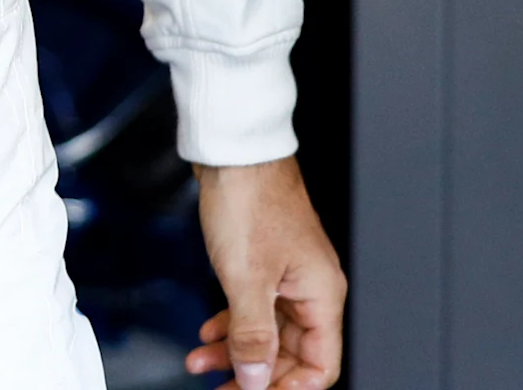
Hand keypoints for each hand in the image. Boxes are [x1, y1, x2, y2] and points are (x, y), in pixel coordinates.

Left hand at [188, 157, 343, 387]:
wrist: (233, 155)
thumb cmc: (250, 200)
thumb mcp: (246, 278)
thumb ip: (253, 333)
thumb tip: (256, 378)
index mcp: (322, 296)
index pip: (319, 365)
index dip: (287, 387)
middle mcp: (310, 289)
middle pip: (292, 353)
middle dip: (254, 374)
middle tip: (221, 389)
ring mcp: (286, 277)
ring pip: (266, 332)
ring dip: (234, 351)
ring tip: (200, 364)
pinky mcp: (263, 264)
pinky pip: (252, 308)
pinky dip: (230, 324)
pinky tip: (208, 334)